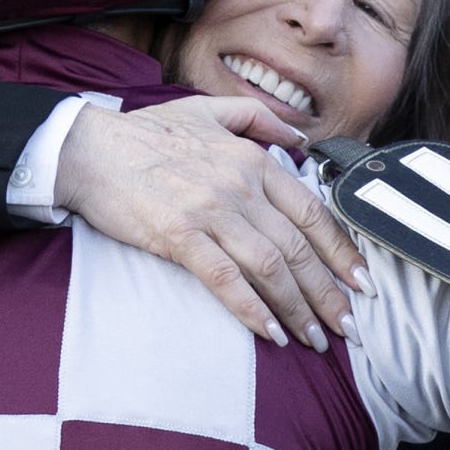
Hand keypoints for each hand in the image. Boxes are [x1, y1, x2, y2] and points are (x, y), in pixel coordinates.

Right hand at [55, 95, 372, 349]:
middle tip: (349, 328)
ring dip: (298, 309)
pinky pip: (226, 279)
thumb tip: (299, 137)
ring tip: (315, 339)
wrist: (87, 149)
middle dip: (329, 294)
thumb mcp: (207, 111)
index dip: (342, 251)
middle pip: (299, 248)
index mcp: (252, 160)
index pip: (313, 212)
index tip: (361, 282)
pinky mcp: (179, 236)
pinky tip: (269, 334)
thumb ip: (258, 119)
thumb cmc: (145, 133)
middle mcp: (240, 186)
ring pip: (271, 268)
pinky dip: (252, 309)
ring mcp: (210, 211)